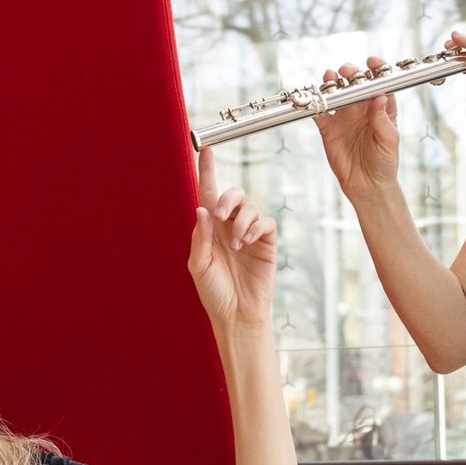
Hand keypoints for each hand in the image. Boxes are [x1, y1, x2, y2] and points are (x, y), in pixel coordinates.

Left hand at [189, 143, 277, 328]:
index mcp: (210, 230)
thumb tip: (203, 209)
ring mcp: (249, 234)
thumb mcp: (199, 265)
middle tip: (221, 217)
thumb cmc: (215, 293)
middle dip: (228, 198)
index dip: (207, 172)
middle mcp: (229, 227)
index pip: (208, 194)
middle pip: (233, 194)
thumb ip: (200, 237)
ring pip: (251, 206)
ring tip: (237, 244)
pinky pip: (266, 222)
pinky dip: (256, 227)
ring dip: (242, 220)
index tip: (205, 150)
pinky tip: (248, 242)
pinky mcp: (266, 243)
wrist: (236, 314)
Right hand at [309, 56, 399, 200]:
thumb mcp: (389, 141)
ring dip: (332, 82)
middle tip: (346, 72)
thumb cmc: (385, 163)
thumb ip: (383, 120)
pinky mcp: (328, 129)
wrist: (367, 185)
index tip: (371, 62)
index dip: (375, 69)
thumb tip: (380, 97)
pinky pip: (319, 112)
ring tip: (329, 78)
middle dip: (350, 73)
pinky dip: (314, 104)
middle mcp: (361, 108)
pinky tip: (313, 99)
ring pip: (335, 92)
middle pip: (354, 83)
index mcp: (380, 107)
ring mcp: (343, 116)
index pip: (378, 82)